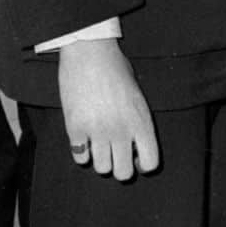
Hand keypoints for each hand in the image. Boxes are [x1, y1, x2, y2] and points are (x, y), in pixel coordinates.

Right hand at [57, 38, 158, 180]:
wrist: (90, 54)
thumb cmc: (117, 70)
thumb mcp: (137, 96)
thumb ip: (137, 122)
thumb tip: (133, 147)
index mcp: (142, 122)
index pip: (150, 163)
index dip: (143, 164)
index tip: (136, 157)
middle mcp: (122, 131)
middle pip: (123, 173)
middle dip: (120, 167)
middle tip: (116, 154)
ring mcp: (97, 131)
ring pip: (101, 168)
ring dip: (100, 159)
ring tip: (99, 144)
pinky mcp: (75, 129)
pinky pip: (80, 157)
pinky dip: (82, 152)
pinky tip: (83, 139)